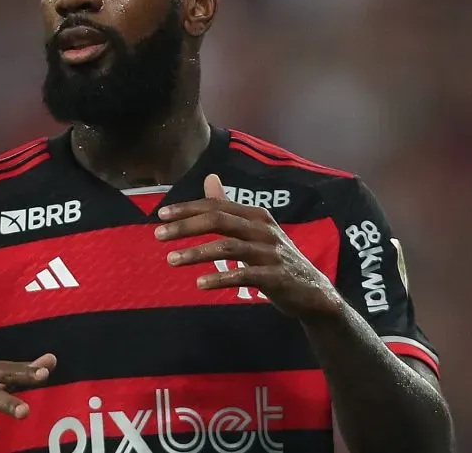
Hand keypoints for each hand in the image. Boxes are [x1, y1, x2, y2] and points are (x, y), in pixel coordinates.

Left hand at [155, 174, 341, 317]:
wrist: (312, 293)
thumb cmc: (275, 259)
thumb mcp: (253, 230)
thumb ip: (229, 208)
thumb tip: (209, 178)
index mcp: (256, 215)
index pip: (216, 205)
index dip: (187, 209)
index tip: (160, 215)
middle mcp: (264, 229)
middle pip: (219, 220)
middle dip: (186, 226)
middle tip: (158, 234)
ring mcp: (271, 253)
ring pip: (228, 247)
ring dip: (196, 253)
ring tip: (171, 260)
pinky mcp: (276, 277)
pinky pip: (244, 275)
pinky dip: (221, 278)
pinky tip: (200, 283)